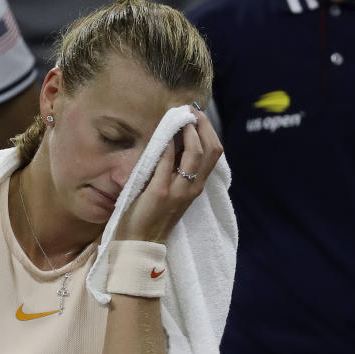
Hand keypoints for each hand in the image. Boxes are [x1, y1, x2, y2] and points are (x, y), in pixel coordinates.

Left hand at [115, 108, 222, 243]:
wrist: (140, 242)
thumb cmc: (153, 216)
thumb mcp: (174, 192)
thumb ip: (178, 171)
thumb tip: (177, 140)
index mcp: (197, 186)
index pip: (214, 152)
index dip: (208, 130)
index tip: (197, 114)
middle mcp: (193, 188)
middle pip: (211, 149)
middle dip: (203, 125)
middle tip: (191, 110)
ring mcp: (178, 191)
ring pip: (195, 154)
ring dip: (189, 131)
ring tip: (179, 118)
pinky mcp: (160, 192)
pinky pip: (168, 162)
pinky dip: (168, 144)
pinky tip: (164, 134)